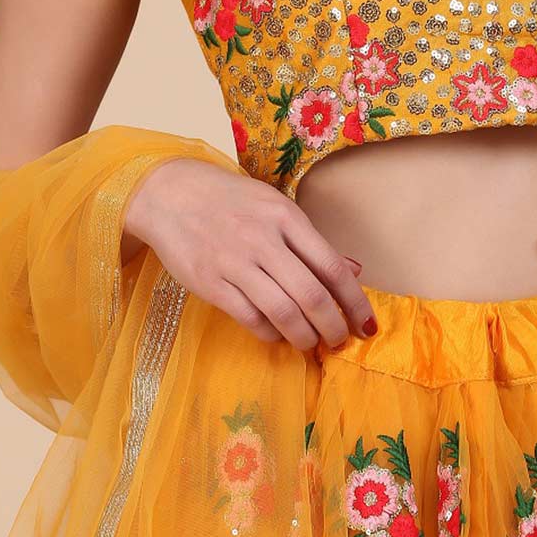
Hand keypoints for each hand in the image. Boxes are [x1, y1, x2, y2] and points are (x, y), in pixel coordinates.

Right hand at [122, 158, 375, 350]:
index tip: (366, 324)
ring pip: (283, 313)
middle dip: (333, 327)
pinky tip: (277, 334)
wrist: (170, 194)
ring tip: (311, 343)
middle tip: (340, 340)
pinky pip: (250, 319)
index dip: (355, 301)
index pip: (332, 267)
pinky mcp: (210, 284)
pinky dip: (270, 334)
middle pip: (311, 296)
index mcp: (286, 217)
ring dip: (304, 337)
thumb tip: (353, 271)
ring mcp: (235, 263)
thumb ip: (310, 241)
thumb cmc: (231, 200)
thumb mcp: (275, 206)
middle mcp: (263, 239)